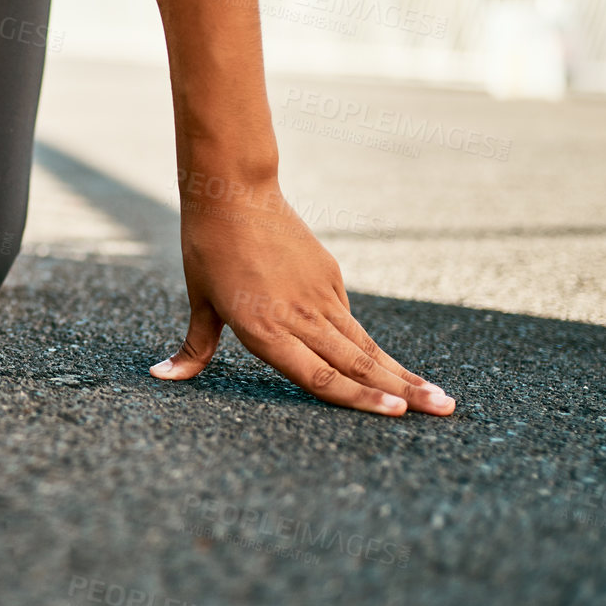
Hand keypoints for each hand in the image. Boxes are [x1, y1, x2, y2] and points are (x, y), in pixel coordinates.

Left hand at [152, 175, 454, 416]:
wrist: (234, 191)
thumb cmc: (208, 247)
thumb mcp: (199, 299)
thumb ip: (194, 347)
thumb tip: (161, 376)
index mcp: (264, 328)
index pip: (319, 375)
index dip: (358, 399)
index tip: (397, 414)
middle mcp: (298, 316)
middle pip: (357, 362)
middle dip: (403, 391)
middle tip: (444, 411)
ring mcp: (319, 294)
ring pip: (364, 343)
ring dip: (401, 371)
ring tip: (438, 397)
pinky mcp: (329, 275)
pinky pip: (350, 319)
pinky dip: (372, 346)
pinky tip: (392, 367)